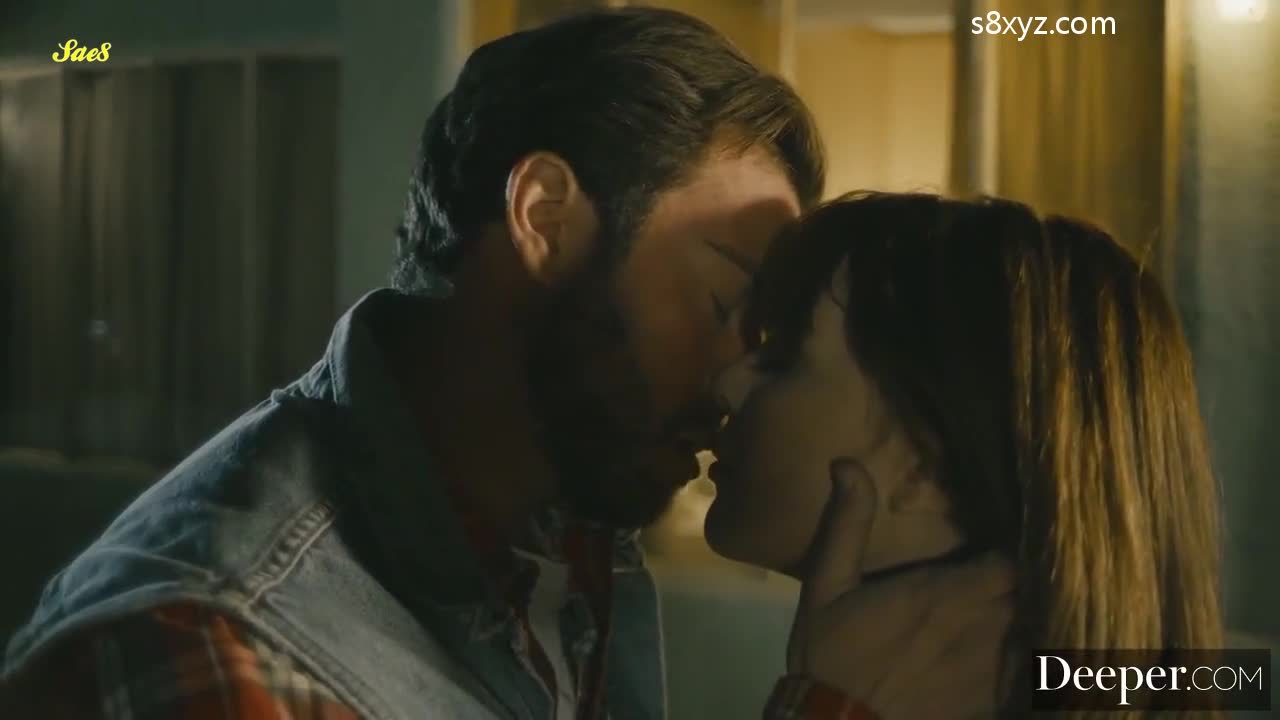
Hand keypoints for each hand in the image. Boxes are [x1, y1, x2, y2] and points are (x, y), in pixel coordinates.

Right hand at [787, 459, 1014, 718]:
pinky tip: (1022, 648)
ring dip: (1034, 615)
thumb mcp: (825, 584)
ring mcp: (993, 670)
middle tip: (1024, 564)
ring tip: (1031, 603)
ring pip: (1037, 629)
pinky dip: (1031, 657)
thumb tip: (847, 462)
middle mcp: (981, 627)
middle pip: (1031, 592)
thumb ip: (846, 523)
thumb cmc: (832, 654)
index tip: (1013, 535)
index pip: (1013, 559)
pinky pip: (1029, 673)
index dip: (1018, 546)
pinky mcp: (993, 702)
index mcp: (945, 593)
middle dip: (1030, 578)